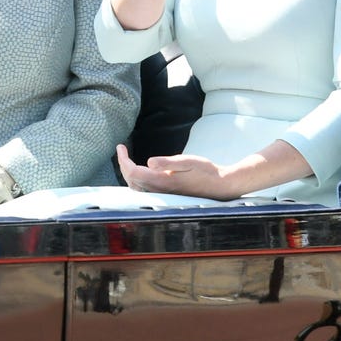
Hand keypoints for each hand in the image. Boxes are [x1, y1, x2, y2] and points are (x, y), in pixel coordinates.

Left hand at [116, 143, 234, 199]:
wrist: (219, 185)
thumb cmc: (205, 171)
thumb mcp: (188, 162)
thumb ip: (168, 163)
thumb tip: (149, 162)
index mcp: (162, 182)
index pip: (133, 172)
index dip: (123, 160)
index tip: (121, 146)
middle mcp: (159, 191)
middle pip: (131, 181)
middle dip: (123, 165)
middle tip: (121, 150)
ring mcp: (162, 194)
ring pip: (136, 187)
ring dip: (128, 173)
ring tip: (126, 159)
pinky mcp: (166, 194)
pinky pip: (144, 189)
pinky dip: (136, 179)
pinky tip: (140, 171)